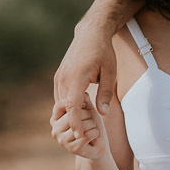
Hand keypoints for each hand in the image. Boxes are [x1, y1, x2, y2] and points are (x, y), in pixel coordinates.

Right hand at [50, 93, 108, 159]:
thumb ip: (85, 101)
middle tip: (89, 124)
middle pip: (75, 113)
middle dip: (89, 116)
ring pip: (82, 124)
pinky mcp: (72, 149)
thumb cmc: (92, 124)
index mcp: (55, 118)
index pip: (64, 104)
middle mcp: (55, 129)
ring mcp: (62, 140)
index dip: (79, 103)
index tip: (85, 107)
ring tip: (90, 131)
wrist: (98, 145)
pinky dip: (96, 134)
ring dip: (93, 126)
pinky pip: (88, 134)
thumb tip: (84, 95)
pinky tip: (92, 139)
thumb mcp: (88, 109)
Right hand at [53, 22, 116, 138]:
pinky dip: (67, 104)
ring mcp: (59, 77)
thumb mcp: (110, 72)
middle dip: (73, 121)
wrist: (90, 34)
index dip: (76, 122)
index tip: (80, 135)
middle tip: (85, 133)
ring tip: (83, 124)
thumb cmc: (104, 52)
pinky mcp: (59, 76)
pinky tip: (78, 110)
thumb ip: (106, 93)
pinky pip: (60, 95)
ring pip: (61, 102)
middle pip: (64, 106)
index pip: (72, 106)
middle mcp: (64, 78)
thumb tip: (103, 113)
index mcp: (76, 77)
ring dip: (70, 113)